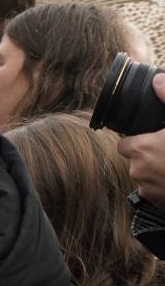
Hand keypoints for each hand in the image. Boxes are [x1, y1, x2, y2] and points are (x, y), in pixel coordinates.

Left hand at [117, 73, 164, 207]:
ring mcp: (149, 191)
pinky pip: (158, 191)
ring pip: (148, 176)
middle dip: (151, 155)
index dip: (138, 140)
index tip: (153, 137)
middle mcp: (138, 172)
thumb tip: (157, 80)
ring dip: (160, 171)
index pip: (124, 144)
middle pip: (137, 160)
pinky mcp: (160, 204)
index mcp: (141, 150)